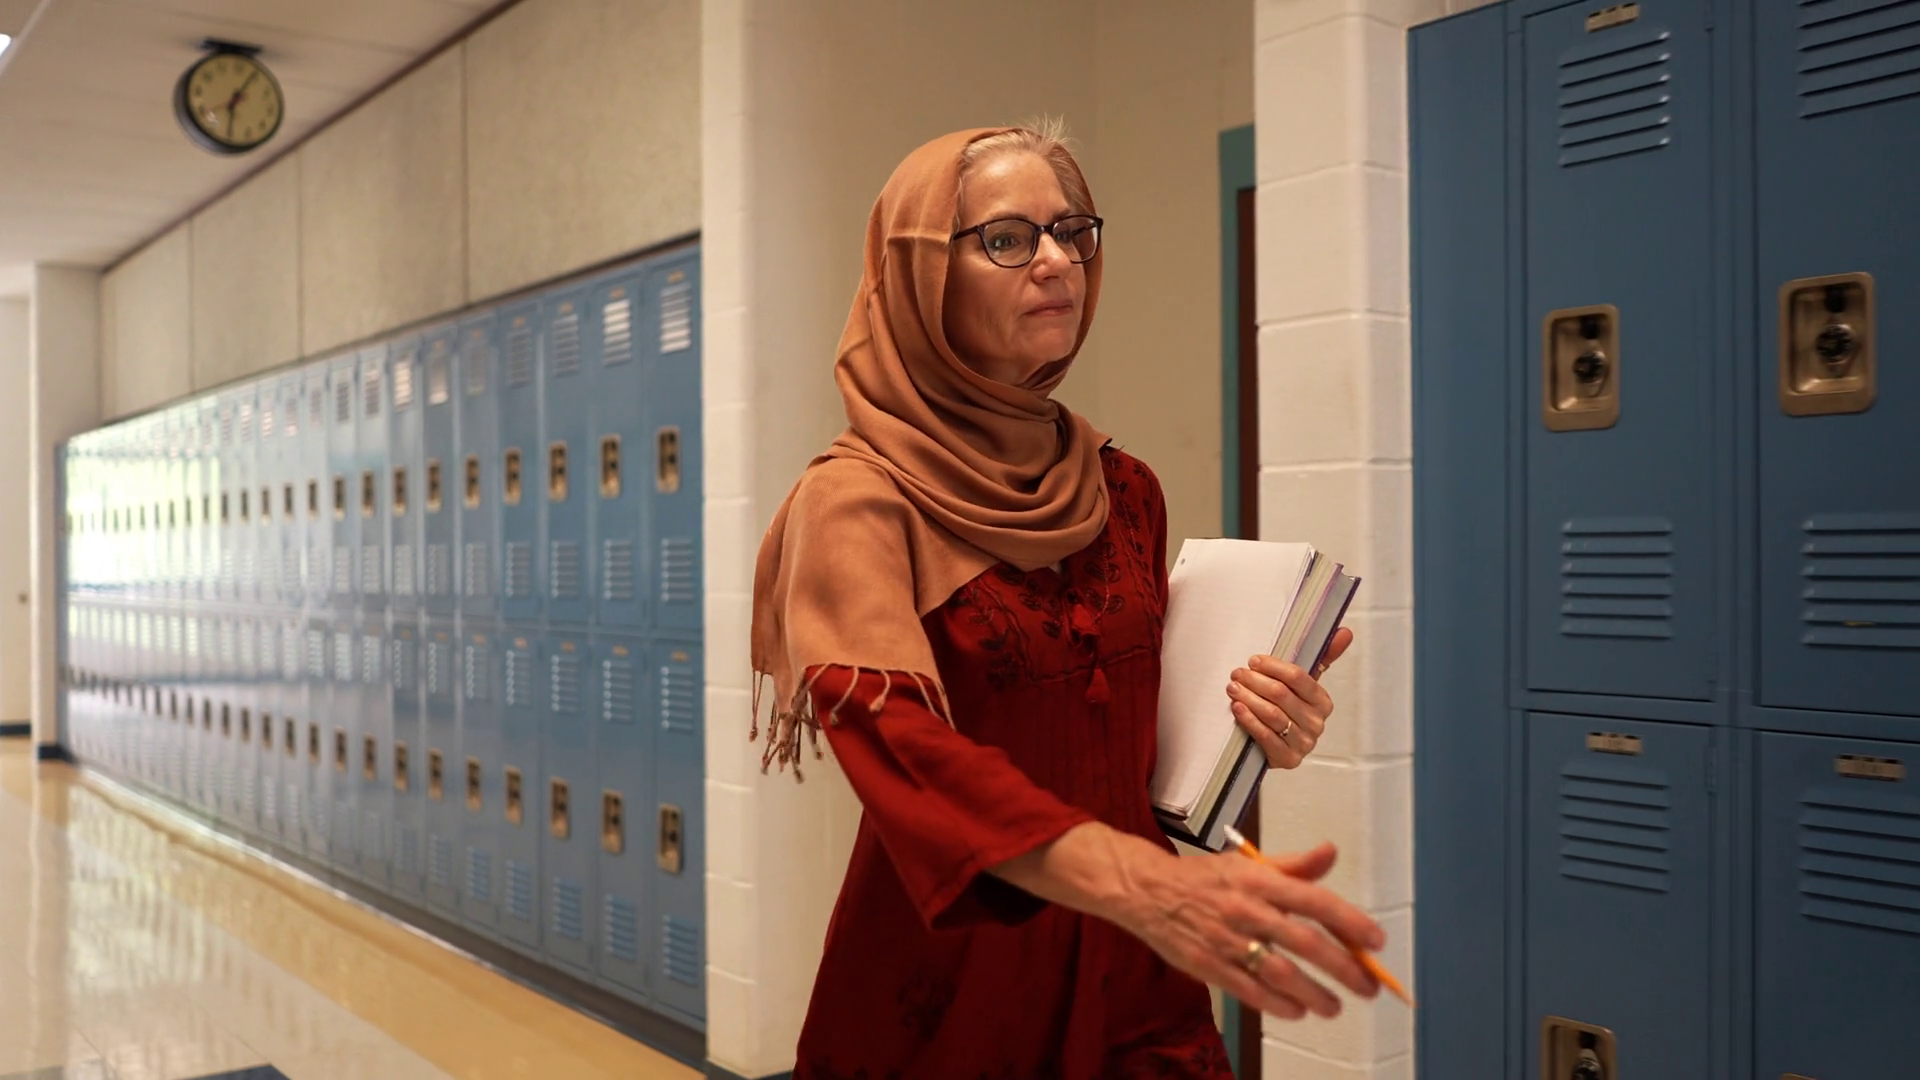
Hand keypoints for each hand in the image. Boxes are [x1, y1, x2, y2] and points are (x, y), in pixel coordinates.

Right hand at [1110, 838, 1382, 1018]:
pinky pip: (1250, 990)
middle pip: (1304, 942)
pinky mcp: (1209, 966)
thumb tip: (1330, 853)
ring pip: (1281, 973)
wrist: (1147, 891)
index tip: (1375, 941)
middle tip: (1368, 987)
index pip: (1314, 901)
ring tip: (1334, 1007)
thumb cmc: (1204, 878)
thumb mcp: (1247, 864)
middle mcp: (1247, 909)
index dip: (1349, 922)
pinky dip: (1277, 1004)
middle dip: (1343, 968)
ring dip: (1314, 994)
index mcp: (1259, 880)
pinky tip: (1297, 1010)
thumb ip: (1293, 865)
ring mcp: (1227, 940)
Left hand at [1227, 627, 1352, 768]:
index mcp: (1323, 701)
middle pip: (1281, 695)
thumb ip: (1322, 657)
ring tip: (1233, 689)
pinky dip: (1249, 720)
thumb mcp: (1302, 685)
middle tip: (1237, 674)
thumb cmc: (1287, 710)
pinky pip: (1265, 736)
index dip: (1273, 667)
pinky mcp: (1288, 759)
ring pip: (1272, 714)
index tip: (1254, 661)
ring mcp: (1304, 743)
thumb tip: (1345, 632)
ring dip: (1248, 698)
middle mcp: (1317, 723)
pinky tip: (1237, 709)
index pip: (1298, 678)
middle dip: (1255, 681)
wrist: (1273, 748)